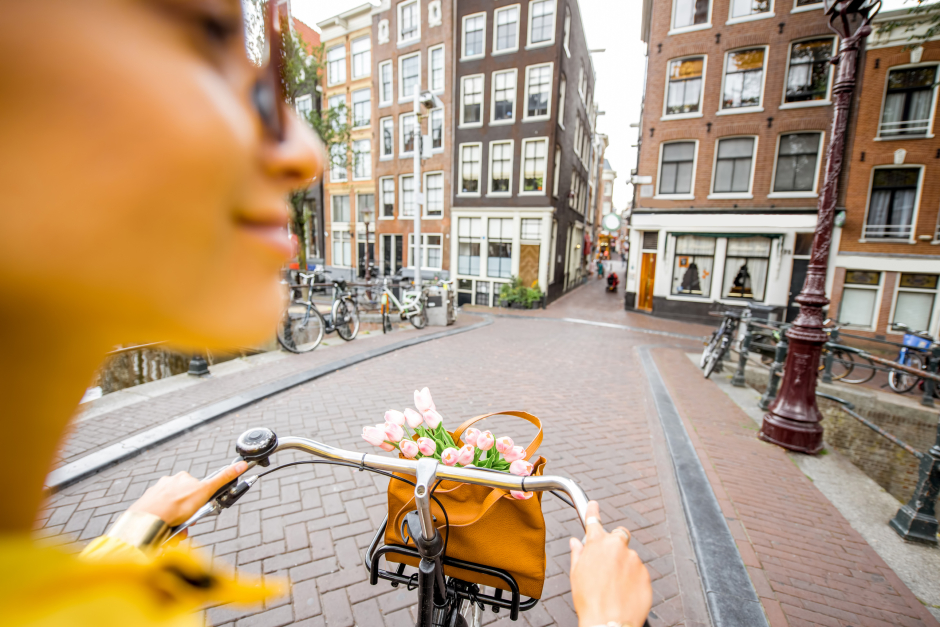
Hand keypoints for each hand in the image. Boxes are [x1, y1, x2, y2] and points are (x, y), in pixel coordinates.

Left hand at [127, 461, 248, 525]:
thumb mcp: (205, 491)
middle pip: (184, 500)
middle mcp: (168, 482)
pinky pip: (160, 515)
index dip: (200, 502)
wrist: (149, 519)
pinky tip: (166, 530)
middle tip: (188, 522)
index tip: (199, 510)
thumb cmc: (176, 506)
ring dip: (177, 521)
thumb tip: (241, 465)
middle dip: (188, 514)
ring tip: (177, 530)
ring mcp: (156, 494)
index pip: (196, 488)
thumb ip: (224, 478)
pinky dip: (165, 523)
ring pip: (172, 509)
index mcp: (183, 477)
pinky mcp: (147, 505)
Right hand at [569, 501, 651, 626]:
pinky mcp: (646, 574)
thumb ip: (577, 554)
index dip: (593, 511)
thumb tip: (576, 543)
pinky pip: (639, 572)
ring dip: (624, 565)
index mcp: (597, 544)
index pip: (594, 520)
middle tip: (609, 559)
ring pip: (630, 557)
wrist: (608, 622)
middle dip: (616, 542)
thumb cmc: (589, 601)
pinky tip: (624, 593)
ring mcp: (634, 560)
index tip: (594, 505)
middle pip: (620, 534)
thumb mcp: (576, 575)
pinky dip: (633, 579)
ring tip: (615, 586)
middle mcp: (617, 547)